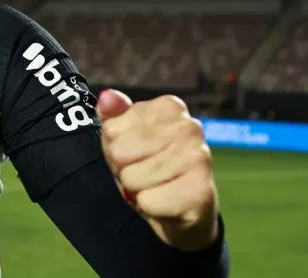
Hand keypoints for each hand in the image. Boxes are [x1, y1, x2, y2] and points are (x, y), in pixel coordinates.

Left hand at [97, 89, 219, 251]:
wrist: (185, 210)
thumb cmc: (150, 167)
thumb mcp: (124, 138)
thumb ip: (113, 116)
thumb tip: (106, 96)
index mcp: (168, 107)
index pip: (111, 130)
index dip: (115, 149)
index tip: (135, 155)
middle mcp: (189, 126)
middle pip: (119, 153)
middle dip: (124, 170)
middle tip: (145, 175)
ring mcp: (199, 157)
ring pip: (132, 179)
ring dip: (138, 190)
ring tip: (157, 187)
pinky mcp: (201, 191)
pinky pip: (147, 202)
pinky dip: (150, 208)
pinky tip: (167, 204)